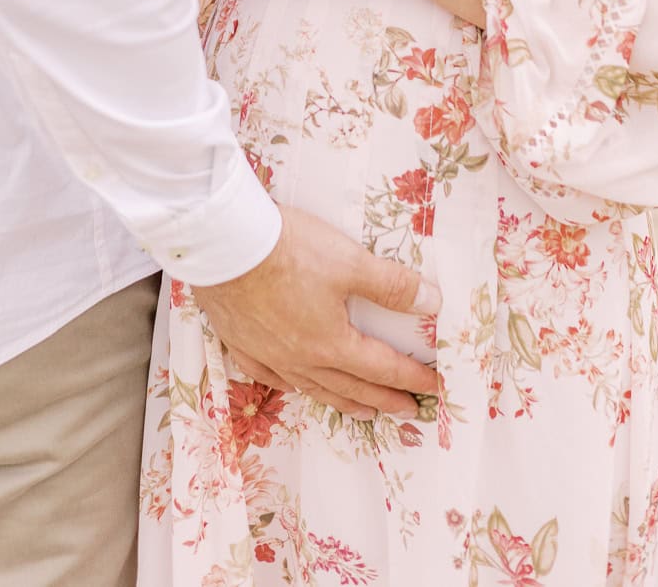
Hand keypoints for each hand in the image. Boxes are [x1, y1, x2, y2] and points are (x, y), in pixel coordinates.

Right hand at [192, 205, 439, 418]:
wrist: (224, 245)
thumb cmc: (287, 250)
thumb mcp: (349, 261)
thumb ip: (392, 285)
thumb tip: (432, 302)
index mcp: (330, 342)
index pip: (381, 367)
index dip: (411, 377)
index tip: (433, 388)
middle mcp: (300, 358)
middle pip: (350, 385)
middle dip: (383, 398)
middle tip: (407, 411)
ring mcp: (268, 353)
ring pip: (312, 387)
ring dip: (343, 401)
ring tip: (362, 412)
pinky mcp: (241, 341)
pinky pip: (269, 376)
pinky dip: (289, 385)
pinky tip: (293, 385)